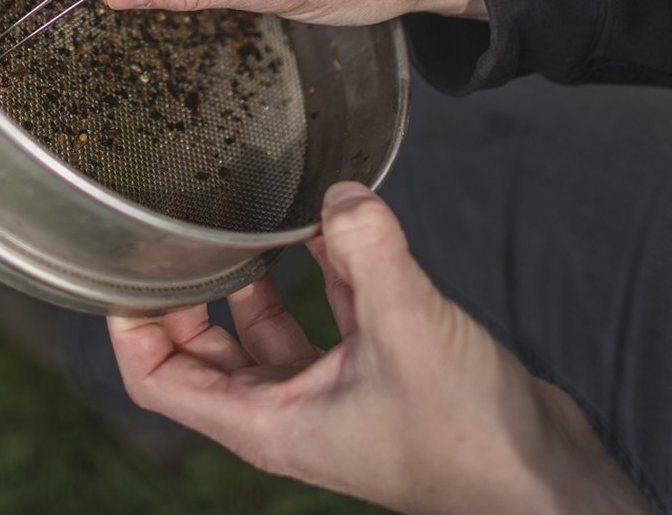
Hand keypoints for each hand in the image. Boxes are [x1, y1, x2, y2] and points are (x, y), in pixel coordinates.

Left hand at [110, 183, 654, 514]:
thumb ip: (367, 251)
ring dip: (255, 278)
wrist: (545, 477)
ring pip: (268, 330)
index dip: (131, 327)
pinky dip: (323, 273)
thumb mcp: (406, 328)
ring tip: (245, 216)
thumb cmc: (469, 438)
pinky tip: (329, 223)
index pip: (158, 380)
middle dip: (190, 292)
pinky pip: (328, 316)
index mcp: (267, 423)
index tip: (126, 267)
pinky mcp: (375, 373)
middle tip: (180, 230)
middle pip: (204, 352)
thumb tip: (339, 194)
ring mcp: (331, 394)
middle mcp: (288, 412)